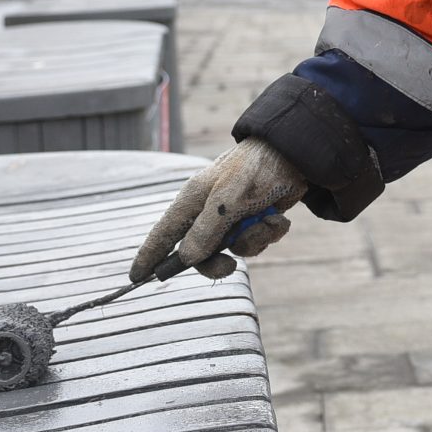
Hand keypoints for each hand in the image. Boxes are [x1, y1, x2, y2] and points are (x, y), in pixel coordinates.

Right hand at [131, 138, 308, 282]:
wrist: (294, 154)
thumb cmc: (256, 168)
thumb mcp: (229, 199)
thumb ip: (207, 228)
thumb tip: (186, 258)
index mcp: (193, 200)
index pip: (163, 232)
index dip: (150, 255)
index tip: (136, 276)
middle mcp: (209, 210)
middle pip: (198, 252)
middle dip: (216, 262)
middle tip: (229, 266)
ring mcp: (232, 216)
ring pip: (233, 249)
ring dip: (253, 239)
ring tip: (266, 221)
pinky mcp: (253, 219)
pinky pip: (255, 241)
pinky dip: (269, 233)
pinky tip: (277, 217)